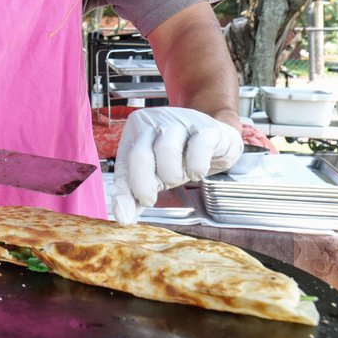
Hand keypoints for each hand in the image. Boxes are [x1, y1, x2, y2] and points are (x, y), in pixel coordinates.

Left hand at [113, 107, 242, 223]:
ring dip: (172, 174)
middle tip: (150, 200)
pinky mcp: (204, 127)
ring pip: (166, 149)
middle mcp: (153, 123)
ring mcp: (179, 121)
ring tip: (178, 178)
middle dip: (143, 184)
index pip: (124, 164)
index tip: (125, 215)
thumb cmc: (179, 156)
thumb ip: (137, 193)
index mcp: (135, 134)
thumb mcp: (155, 174)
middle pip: (139, 154)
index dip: (123, 191)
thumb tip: (124, 216)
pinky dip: (197, 165)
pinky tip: (197, 172)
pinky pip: (198, 145)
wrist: (214, 139)